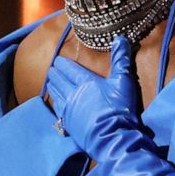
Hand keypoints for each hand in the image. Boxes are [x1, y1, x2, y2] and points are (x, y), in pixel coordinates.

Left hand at [46, 35, 141, 151]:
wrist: (112, 137)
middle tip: (52, 69)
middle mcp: (74, 93)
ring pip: (56, 93)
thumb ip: (121, 59)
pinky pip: (57, 109)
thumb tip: (120, 38)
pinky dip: (55, 102)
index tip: (58, 60)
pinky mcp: (68, 123)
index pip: (70, 69)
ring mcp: (69, 109)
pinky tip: (55, 102)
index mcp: (86, 81)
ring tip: (51, 82)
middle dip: (55, 73)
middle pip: (60, 80)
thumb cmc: (120, 108)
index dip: (63, 64)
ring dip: (53, 86)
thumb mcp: (123, 81)